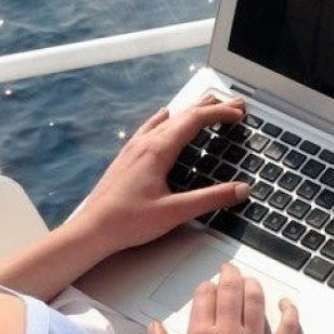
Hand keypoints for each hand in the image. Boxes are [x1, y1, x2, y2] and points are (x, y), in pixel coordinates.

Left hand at [73, 95, 250, 256]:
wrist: (92, 229)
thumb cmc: (127, 222)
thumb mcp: (176, 212)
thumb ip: (211, 199)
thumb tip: (241, 189)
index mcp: (158, 150)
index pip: (195, 120)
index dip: (220, 113)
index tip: (239, 113)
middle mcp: (145, 143)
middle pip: (184, 115)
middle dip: (212, 107)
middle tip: (234, 104)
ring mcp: (134, 148)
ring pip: (168, 119)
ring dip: (191, 110)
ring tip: (207, 104)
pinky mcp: (127, 157)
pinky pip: (150, 127)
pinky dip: (166, 118)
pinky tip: (164, 116)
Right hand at [148, 264, 299, 333]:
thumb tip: (154, 326)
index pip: (205, 297)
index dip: (206, 287)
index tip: (207, 287)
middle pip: (232, 291)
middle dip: (230, 275)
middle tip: (230, 270)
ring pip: (257, 303)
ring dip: (254, 286)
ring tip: (251, 281)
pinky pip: (287, 330)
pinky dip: (289, 312)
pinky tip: (286, 303)